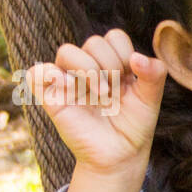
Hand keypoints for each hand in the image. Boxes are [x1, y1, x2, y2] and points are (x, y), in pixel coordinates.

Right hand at [27, 29, 168, 176]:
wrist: (119, 155)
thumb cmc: (134, 125)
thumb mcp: (150, 100)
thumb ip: (154, 75)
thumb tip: (138, 57)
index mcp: (112, 63)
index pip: (114, 37)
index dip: (125, 54)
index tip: (131, 79)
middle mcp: (89, 67)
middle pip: (94, 41)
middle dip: (110, 65)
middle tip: (116, 92)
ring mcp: (69, 81)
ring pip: (67, 51)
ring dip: (88, 69)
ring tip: (101, 95)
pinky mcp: (52, 97)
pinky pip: (37, 74)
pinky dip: (49, 74)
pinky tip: (69, 87)